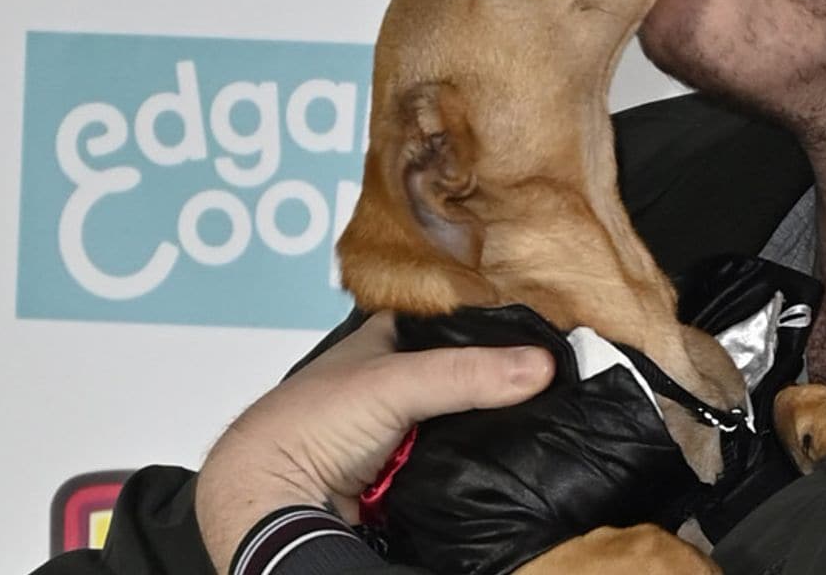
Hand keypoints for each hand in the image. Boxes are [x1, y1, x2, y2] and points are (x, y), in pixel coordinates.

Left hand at [194, 312, 554, 574]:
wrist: (273, 504)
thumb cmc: (307, 425)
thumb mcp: (392, 382)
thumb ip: (465, 373)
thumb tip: (542, 366)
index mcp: (385, 341)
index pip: (452, 320)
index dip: (492, 323)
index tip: (540, 330)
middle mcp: (395, 382)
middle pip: (465, 375)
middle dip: (500, 380)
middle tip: (552, 378)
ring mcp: (403, 431)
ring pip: (465, 420)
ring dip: (491, 424)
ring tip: (544, 413)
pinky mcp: (411, 475)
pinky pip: (460, 461)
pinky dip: (477, 461)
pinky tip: (506, 454)